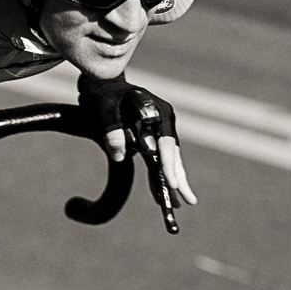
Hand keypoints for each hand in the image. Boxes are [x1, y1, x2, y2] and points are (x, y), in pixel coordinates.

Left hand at [78, 73, 196, 205]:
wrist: (103, 85)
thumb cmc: (104, 94)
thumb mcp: (103, 109)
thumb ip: (112, 131)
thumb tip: (119, 156)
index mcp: (158, 112)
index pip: (167, 143)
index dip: (169, 164)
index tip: (171, 183)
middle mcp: (164, 122)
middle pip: (173, 155)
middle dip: (178, 179)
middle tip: (187, 201)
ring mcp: (160, 131)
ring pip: (169, 161)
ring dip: (173, 182)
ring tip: (179, 205)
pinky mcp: (152, 139)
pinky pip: (158, 161)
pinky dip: (160, 177)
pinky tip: (163, 194)